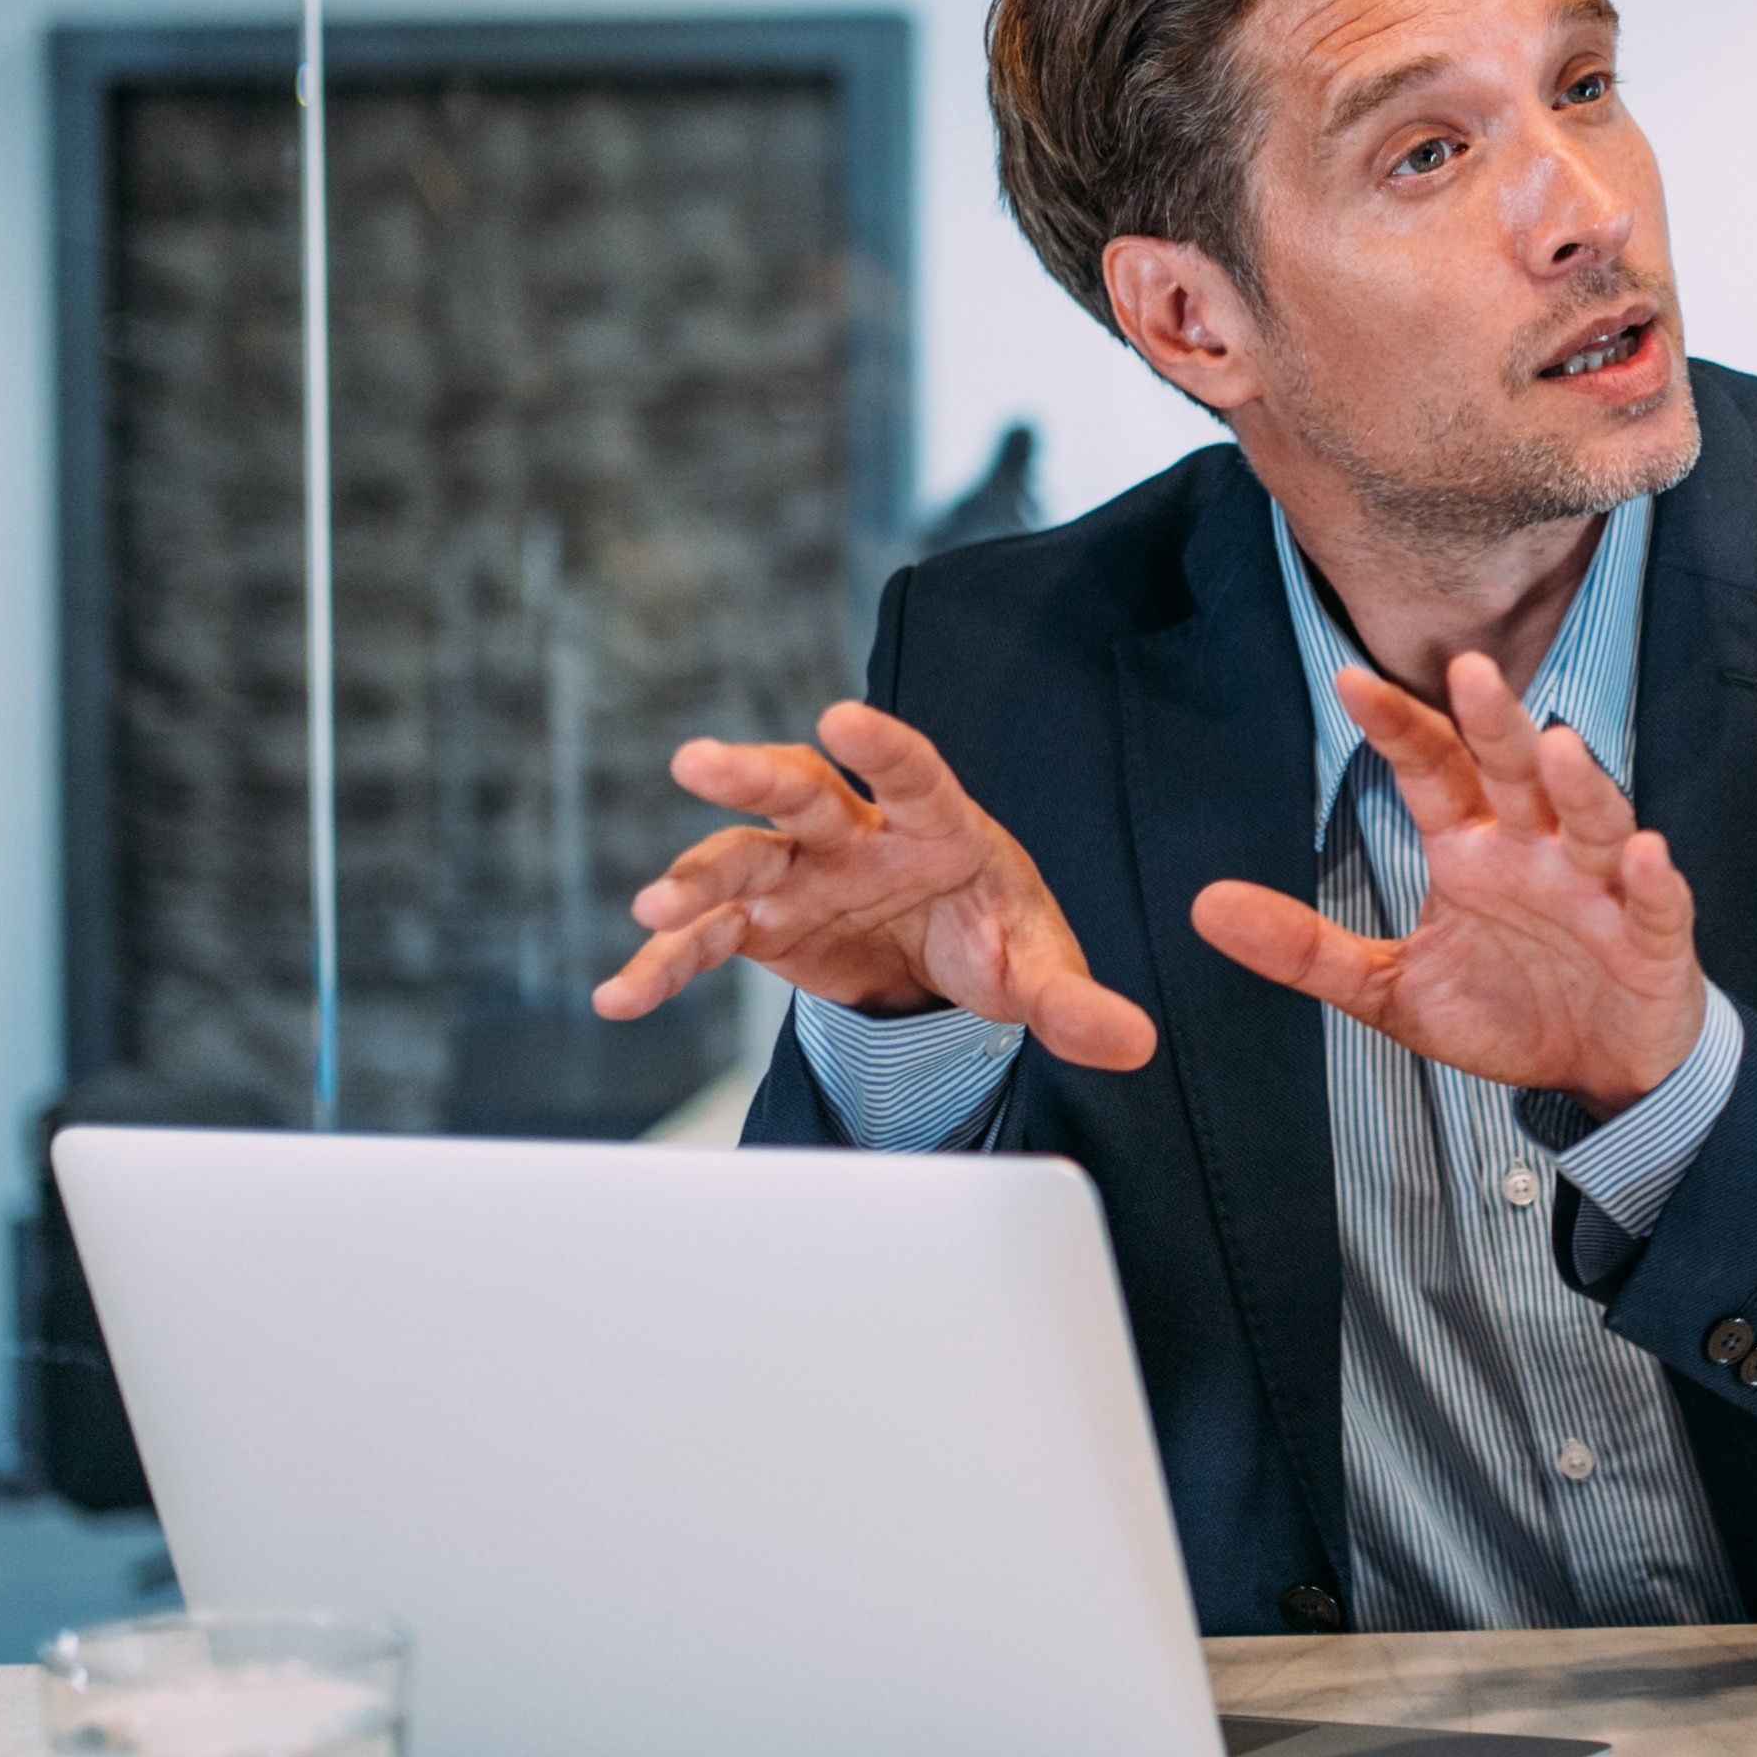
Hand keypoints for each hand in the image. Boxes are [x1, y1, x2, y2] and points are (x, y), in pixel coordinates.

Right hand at [596, 699, 1157, 1069]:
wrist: (943, 963)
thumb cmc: (994, 937)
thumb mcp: (1038, 969)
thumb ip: (1075, 1002)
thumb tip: (1133, 1042)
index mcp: (935, 824)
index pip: (911, 773)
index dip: (882, 745)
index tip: (844, 715)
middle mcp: (855, 834)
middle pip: (799, 789)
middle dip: (750, 776)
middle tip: (699, 763)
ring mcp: (800, 874)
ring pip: (738, 856)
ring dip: (694, 876)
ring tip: (655, 906)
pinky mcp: (763, 923)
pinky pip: (706, 939)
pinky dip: (665, 964)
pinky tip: (624, 995)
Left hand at [1189, 654, 1707, 1118]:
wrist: (1600, 1073)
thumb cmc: (1508, 1012)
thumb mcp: (1389, 988)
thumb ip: (1305, 949)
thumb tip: (1205, 907)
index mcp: (1472, 850)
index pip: (1433, 771)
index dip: (1399, 728)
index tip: (1349, 684)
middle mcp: (1535, 852)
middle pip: (1515, 773)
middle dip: (1496, 724)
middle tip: (1469, 673)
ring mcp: (1599, 890)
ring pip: (1591, 822)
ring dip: (1580, 787)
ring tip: (1558, 750)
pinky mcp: (1652, 942)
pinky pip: (1657, 904)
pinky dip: (1653, 880)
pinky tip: (1643, 855)